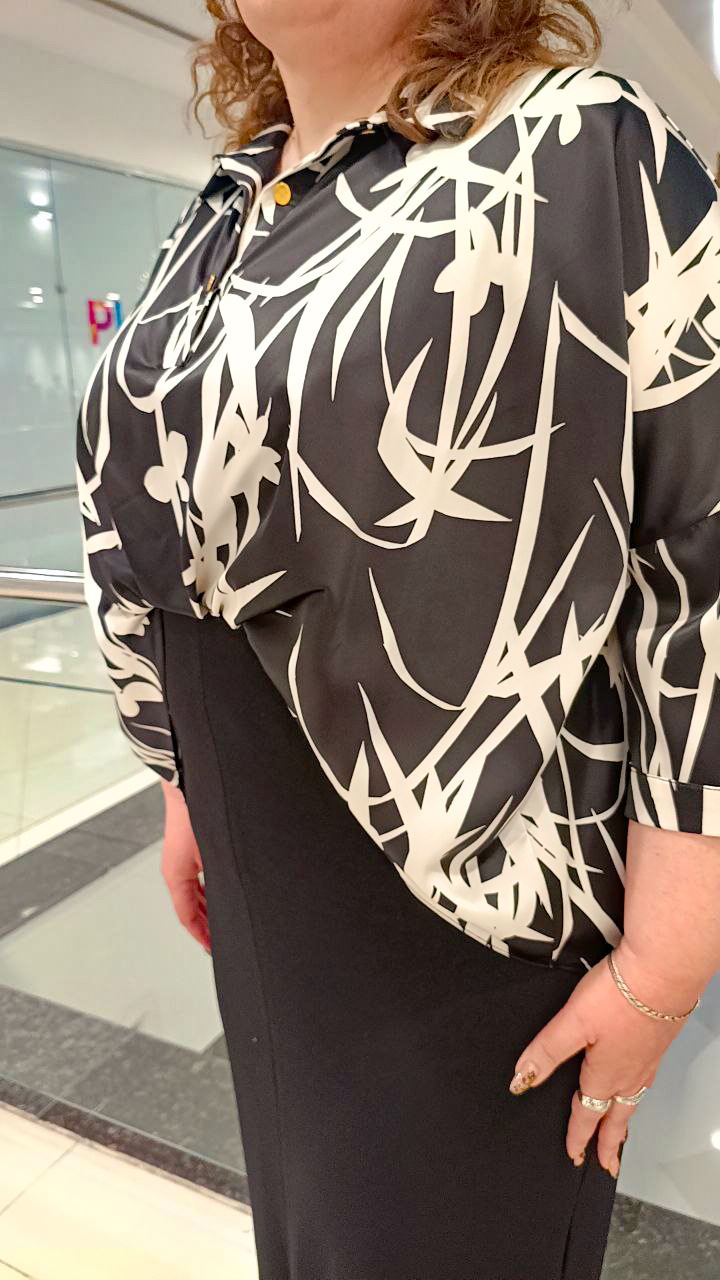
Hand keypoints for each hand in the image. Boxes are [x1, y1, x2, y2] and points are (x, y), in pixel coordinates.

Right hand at [160, 780, 210, 953]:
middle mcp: (175, 870)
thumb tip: (229, 902)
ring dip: (207, 909)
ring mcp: (181, 860)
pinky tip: (220, 893)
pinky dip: (207, 892)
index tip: (213, 949)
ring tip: (222, 923)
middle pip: (190, 908)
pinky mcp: (189, 849)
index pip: (186, 917)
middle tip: (221, 941)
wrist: (188, 782)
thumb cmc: (197, 812)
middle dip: (206, 926)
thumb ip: (216, 881)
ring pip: (193, 893)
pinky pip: (196, 879)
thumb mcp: (212, 854)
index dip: (201, 935)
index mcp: (176, 876)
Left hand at [508, 941, 694, 1176]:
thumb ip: (547, 1051)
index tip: (573, 1155)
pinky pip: (646, 1079)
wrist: (663, 972)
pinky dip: (639, 1092)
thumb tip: (522, 1079)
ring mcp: (648, 1059)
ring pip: (634, 1099)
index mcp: (605, 1075)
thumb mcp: (572, 1022)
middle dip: (610, 1143)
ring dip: (625, 1120)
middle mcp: (630, 1073)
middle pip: (617, 1117)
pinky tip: (638, 1081)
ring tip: (621, 1129)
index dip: (577, 1136)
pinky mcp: (658, 1041)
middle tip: (607, 1164)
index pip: (587, 1114)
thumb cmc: (619, 996)